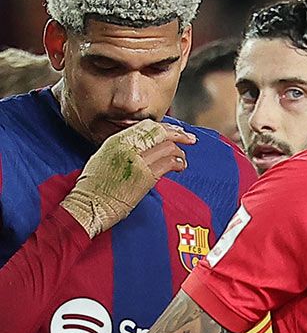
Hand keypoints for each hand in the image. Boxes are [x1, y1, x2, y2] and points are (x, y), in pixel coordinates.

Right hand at [60, 120, 196, 236]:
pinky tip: (180, 167)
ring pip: (167, 147)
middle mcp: (126, 147)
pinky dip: (178, 163)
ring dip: (180, 152)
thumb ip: (123, 147)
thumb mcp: (104, 157)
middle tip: (191, 139)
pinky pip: (168, 163)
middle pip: (160, 133)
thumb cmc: (94, 186)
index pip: (147, 126)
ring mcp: (136, 161)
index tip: (176, 130)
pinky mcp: (144, 177)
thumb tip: (145, 143)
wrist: (88, 206)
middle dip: (179, 134)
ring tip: (182, 159)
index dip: (166, 127)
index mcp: (115, 141)